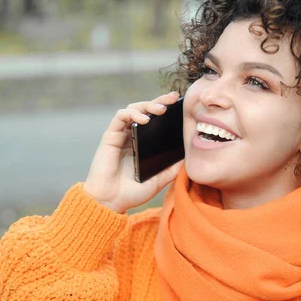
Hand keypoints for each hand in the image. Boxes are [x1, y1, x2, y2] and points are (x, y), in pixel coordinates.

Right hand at [84, 91, 182, 212]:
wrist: (111, 202)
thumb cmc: (132, 192)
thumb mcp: (159, 179)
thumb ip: (172, 169)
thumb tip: (190, 158)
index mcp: (143, 143)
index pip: (155, 120)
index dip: (165, 108)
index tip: (179, 102)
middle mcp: (132, 135)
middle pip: (145, 110)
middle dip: (159, 101)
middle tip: (172, 99)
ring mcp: (121, 134)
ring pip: (133, 109)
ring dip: (146, 105)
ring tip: (160, 110)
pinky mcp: (110, 136)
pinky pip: (120, 117)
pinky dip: (131, 113)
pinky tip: (142, 119)